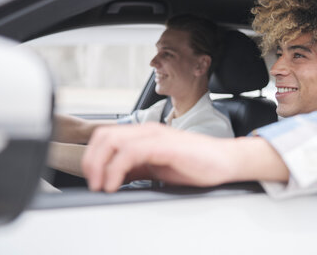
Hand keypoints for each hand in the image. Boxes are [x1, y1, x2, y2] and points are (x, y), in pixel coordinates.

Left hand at [82, 122, 289, 192]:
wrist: (225, 161)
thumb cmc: (196, 164)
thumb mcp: (157, 168)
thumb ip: (135, 169)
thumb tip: (111, 178)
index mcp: (144, 135)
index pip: (106, 136)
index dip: (93, 157)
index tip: (93, 180)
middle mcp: (147, 131)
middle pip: (104, 135)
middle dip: (91, 161)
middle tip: (94, 184)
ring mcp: (156, 136)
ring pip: (113, 141)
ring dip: (100, 165)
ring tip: (102, 186)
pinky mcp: (166, 145)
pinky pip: (131, 152)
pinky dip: (116, 169)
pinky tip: (116, 184)